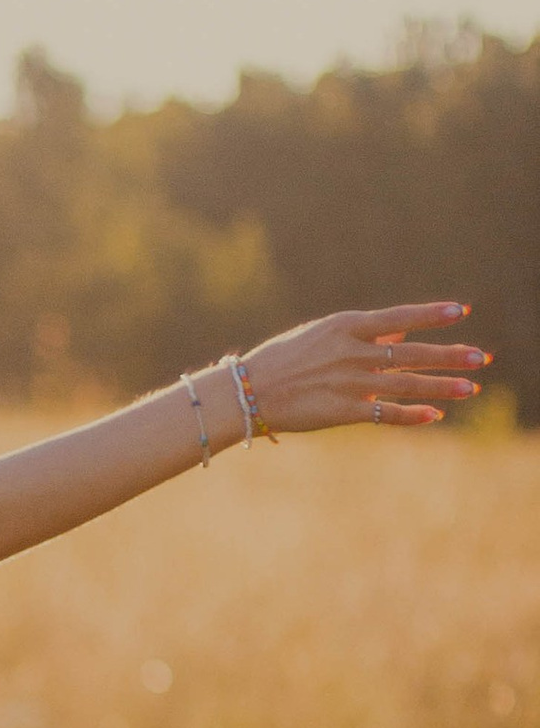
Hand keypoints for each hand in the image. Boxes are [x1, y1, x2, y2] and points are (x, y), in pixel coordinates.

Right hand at [237, 302, 486, 435]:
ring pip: (406, 384)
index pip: (400, 317)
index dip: (432, 315)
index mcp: (346, 327)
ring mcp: (349, 383)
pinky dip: (411, 415)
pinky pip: (385, 414)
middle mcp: (353, 353)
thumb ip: (363, 335)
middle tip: (481, 358)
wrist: (246, 392)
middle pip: (412, 353)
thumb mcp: (322, 335)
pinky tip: (434, 415)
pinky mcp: (342, 411)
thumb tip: (400, 333)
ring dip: (442, 387)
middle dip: (450, 356)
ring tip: (471, 388)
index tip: (462, 312)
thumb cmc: (282, 360)